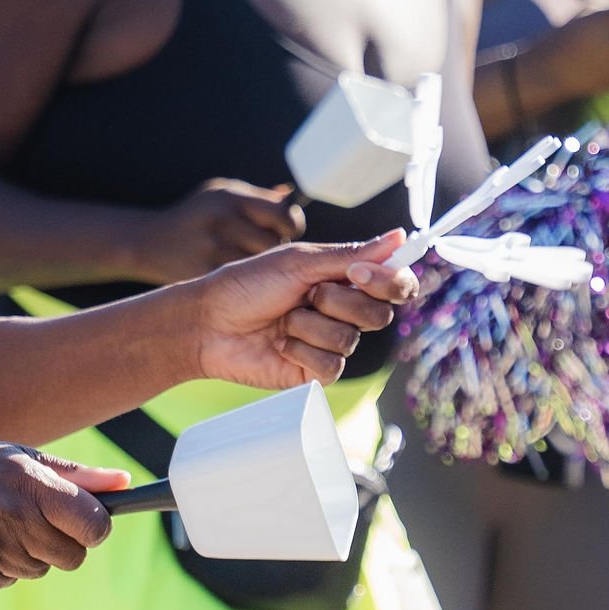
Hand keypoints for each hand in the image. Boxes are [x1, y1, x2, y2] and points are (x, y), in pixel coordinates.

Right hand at [0, 440, 124, 588]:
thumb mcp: (17, 457)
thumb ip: (74, 475)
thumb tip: (124, 484)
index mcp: (28, 484)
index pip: (93, 525)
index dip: (95, 527)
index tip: (84, 521)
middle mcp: (12, 520)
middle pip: (73, 557)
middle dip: (63, 543)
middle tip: (33, 521)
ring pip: (40, 571)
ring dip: (28, 555)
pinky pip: (9, 582)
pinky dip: (1, 568)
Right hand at [128, 176, 303, 283]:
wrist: (150, 243)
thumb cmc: (196, 216)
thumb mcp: (222, 194)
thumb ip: (259, 198)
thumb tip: (290, 198)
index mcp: (231, 199)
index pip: (282, 215)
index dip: (290, 225)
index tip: (286, 228)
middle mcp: (222, 223)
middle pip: (274, 244)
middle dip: (276, 248)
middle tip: (267, 249)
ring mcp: (214, 252)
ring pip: (261, 267)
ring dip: (264, 267)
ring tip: (253, 262)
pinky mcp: (207, 276)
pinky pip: (243, 284)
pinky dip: (248, 283)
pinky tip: (240, 278)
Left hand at [180, 231, 417, 390]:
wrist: (208, 323)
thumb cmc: (247, 285)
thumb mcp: (299, 262)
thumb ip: (351, 255)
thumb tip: (400, 238)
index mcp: (344, 279)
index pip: (394, 283)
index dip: (390, 281)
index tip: (359, 274)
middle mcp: (343, 311)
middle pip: (378, 313)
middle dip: (338, 300)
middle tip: (306, 294)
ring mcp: (330, 342)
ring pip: (350, 338)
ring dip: (309, 325)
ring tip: (282, 320)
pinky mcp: (315, 371)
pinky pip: (332, 365)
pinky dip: (301, 350)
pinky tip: (279, 344)